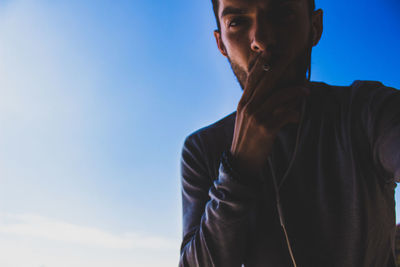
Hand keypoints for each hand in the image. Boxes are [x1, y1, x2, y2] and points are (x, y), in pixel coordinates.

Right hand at [230, 55, 309, 176]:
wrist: (242, 162)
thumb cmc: (247, 139)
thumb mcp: (246, 119)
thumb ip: (255, 105)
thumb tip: (274, 95)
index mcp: (243, 103)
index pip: (253, 79)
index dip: (262, 63)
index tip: (271, 51)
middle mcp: (248, 107)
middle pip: (265, 82)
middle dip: (279, 67)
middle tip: (292, 56)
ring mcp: (256, 117)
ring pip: (278, 96)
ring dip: (295, 92)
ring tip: (306, 91)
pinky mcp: (266, 129)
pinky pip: (284, 115)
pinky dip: (294, 113)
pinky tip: (298, 116)